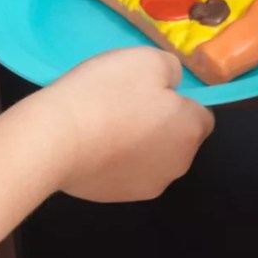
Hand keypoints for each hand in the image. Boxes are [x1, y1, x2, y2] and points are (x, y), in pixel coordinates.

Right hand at [37, 47, 214, 201]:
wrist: (55, 138)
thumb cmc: (108, 93)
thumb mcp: (147, 60)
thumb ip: (171, 69)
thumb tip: (172, 85)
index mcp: (191, 131)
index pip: (202, 115)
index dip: (179, 100)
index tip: (150, 89)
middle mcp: (178, 165)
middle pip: (177, 138)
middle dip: (159, 122)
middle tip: (125, 102)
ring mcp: (147, 187)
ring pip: (151, 157)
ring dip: (137, 142)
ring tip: (104, 122)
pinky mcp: (115, 197)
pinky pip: (123, 172)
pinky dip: (114, 159)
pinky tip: (91, 144)